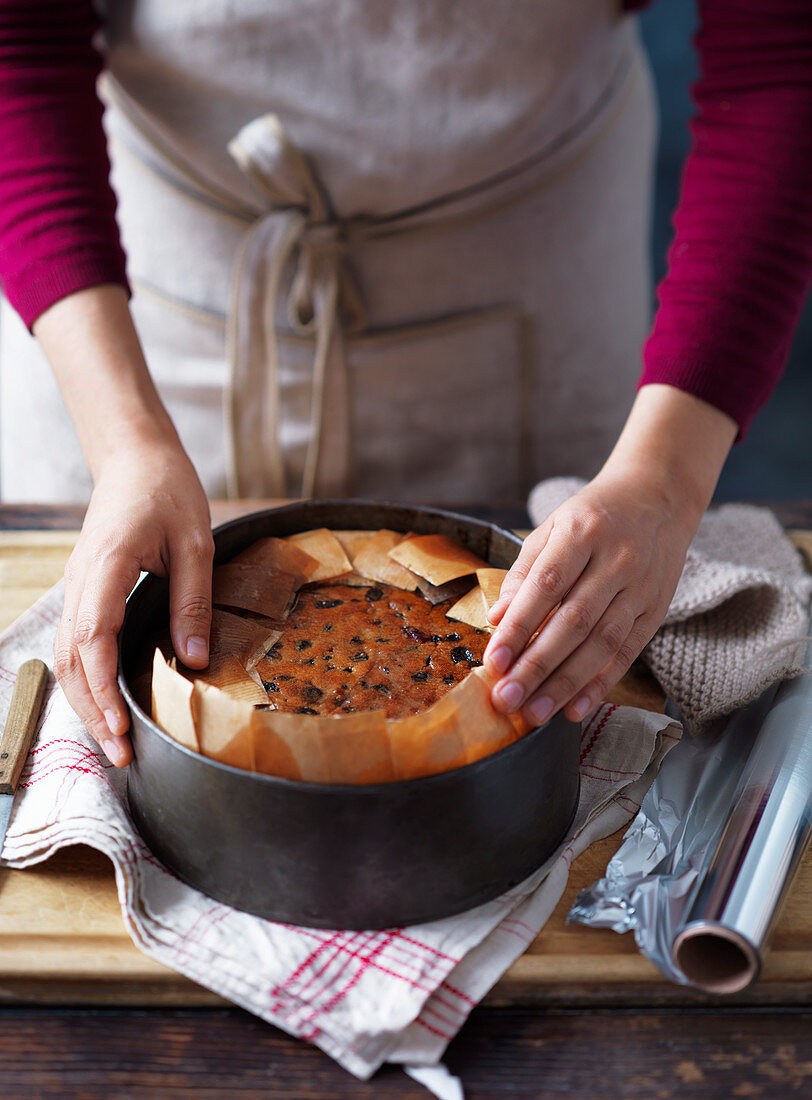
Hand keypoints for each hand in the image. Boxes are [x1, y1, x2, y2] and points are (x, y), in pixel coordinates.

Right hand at [54, 442, 212, 765]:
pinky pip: (74, 642)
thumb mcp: (197, 543)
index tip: (122, 728)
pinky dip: (84, 678)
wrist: (137, 458)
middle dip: (91, 711)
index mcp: (108, 563)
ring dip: (85, 700)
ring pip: (65, 654)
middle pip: (69, 657)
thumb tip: (193, 662)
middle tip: (121, 756)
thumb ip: (193, 602)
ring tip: (113, 741)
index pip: (93, 637)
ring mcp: (76, 584)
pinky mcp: (84, 589)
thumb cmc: (168, 491)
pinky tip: (105, 702)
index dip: (103, 689)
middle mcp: (81, 579)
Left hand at [483, 472, 691, 724]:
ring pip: (601, 643)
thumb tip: (497, 619)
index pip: (546, 587)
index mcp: (583, 532)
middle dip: (537, 666)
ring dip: (565, 684)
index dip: (518, 627)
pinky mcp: (656, 609)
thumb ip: (524, 573)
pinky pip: (628, 652)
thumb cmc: (594, 515)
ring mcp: (641, 587)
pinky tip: (575, 708)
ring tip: (534, 713)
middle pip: (574, 622)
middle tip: (507, 699)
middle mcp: (617, 560)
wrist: (658, 498)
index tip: (493, 662)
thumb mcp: (553, 527)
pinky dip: (600, 684)